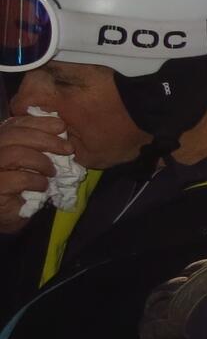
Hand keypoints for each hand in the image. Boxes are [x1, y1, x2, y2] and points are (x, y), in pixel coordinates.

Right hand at [0, 111, 66, 232]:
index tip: (61, 126)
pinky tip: (43, 186)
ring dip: (41, 161)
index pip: (14, 124)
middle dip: (46, 139)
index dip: (38, 122)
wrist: (6, 216)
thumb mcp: (32, 162)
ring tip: (52, 172)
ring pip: (15, 154)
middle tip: (68, 149)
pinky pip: (18, 178)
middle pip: (14, 135)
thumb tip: (60, 130)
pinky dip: (37, 181)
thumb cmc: (21, 187)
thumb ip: (37, 146)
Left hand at [140, 249, 206, 338]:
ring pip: (167, 293)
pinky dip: (152, 332)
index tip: (206, 293)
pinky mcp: (180, 312)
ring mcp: (198, 288)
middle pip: (190, 274)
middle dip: (180, 289)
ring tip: (154, 321)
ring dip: (160, 308)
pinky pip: (158, 321)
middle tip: (173, 304)